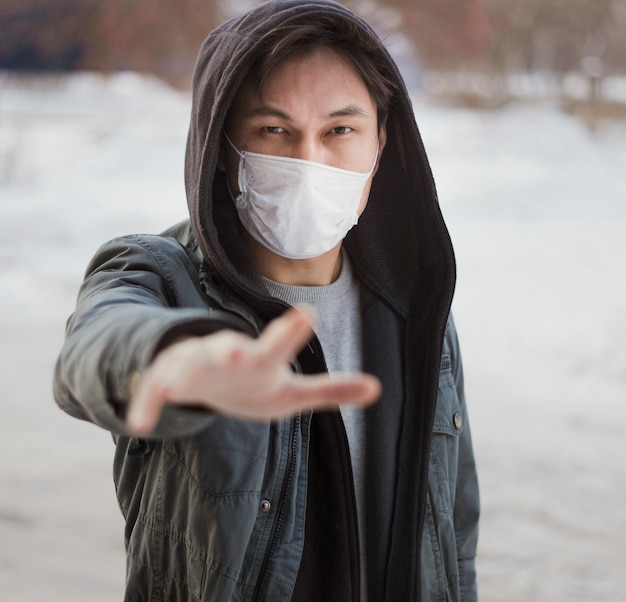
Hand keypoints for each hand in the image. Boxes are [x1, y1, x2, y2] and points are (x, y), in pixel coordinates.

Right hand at [126, 307, 380, 433]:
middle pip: (230, 351)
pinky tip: (140, 424)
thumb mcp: (294, 392)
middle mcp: (229, 356)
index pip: (279, 345)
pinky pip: (155, 391)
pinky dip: (147, 404)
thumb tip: (378, 388)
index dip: (291, 332)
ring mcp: (197, 367)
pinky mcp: (171, 382)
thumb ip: (332, 391)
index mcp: (261, 359)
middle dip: (232, 351)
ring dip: (184, 370)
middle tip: (236, 349)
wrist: (209, 376)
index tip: (307, 314)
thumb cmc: (257, 382)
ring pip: (189, 364)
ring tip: (175, 380)